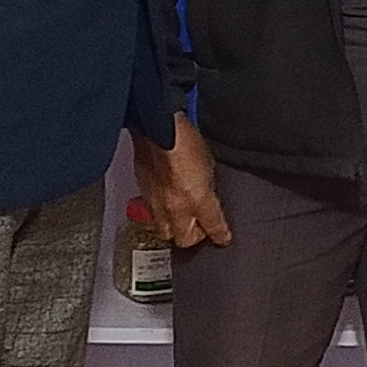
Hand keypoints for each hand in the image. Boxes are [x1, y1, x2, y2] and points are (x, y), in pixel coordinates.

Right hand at [134, 115, 233, 249]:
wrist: (155, 127)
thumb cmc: (184, 138)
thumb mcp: (208, 162)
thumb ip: (207, 185)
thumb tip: (206, 195)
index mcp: (197, 198)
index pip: (213, 226)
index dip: (220, 234)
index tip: (223, 237)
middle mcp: (176, 206)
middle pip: (185, 239)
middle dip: (193, 237)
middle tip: (199, 228)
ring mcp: (156, 202)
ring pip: (165, 231)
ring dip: (174, 227)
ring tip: (181, 219)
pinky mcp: (143, 194)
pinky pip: (152, 213)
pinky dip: (160, 212)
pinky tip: (165, 202)